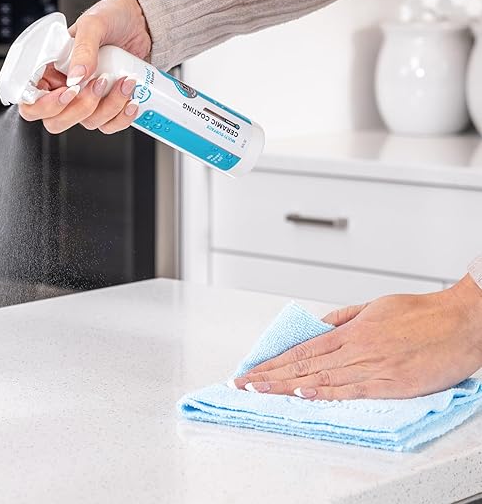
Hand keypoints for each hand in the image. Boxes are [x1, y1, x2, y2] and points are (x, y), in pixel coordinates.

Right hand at [18, 0, 150, 133]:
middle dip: (81, 108)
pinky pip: (109, 125)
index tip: (70, 91)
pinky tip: (132, 100)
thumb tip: (76, 77)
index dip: (45, 105)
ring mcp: (86, 100)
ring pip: (87, 123)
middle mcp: (64, 88)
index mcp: (49, 69)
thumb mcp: (93, 25)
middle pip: (56, 121)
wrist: (141, 20)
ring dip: (110, 107)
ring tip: (127, 81)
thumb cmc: (111, 16)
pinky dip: (122, 117)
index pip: (31, 100)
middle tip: (101, 82)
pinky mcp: (107, 106)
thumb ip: (82, 49)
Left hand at [233, 275, 481, 399]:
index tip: (253, 368)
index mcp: (351, 330)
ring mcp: (372, 366)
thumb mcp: (374, 307)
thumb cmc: (420, 312)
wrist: (460, 321)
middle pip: (304, 364)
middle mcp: (356, 348)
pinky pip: (352, 391)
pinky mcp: (391, 383)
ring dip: (287, 386)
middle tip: (243, 383)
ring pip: (321, 378)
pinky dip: (325, 394)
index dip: (274, 360)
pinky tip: (303, 396)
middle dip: (270, 375)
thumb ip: (343, 319)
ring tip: (261, 392)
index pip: (302, 348)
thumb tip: (318, 327)